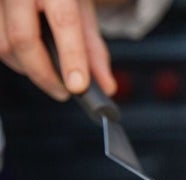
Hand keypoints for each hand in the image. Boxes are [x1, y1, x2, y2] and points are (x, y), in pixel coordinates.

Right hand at [0, 0, 115, 100]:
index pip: (64, 22)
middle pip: (23, 39)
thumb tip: (106, 86)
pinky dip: (14, 58)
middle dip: (44, 75)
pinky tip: (31, 59)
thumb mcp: (83, 11)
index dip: (72, 57)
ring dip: (27, 69)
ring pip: (3, 46)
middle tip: (63, 93)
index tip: (78, 86)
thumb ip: (94, 48)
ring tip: (49, 75)